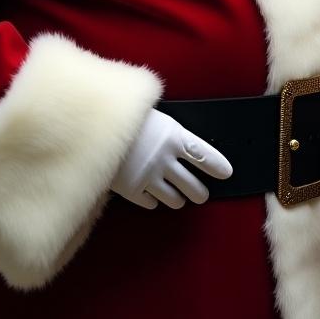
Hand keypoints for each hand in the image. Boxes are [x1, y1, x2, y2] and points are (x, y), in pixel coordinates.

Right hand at [112, 108, 232, 209]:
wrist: (92, 124)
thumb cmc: (124, 115)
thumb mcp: (153, 115)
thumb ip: (170, 132)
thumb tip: (184, 144)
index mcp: (174, 136)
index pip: (204, 155)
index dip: (217, 165)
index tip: (227, 173)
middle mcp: (165, 158)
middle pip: (193, 185)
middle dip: (200, 192)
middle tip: (201, 193)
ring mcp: (148, 176)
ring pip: (174, 198)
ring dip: (178, 199)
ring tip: (180, 198)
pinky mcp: (131, 189)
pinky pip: (150, 203)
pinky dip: (153, 201)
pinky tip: (153, 196)